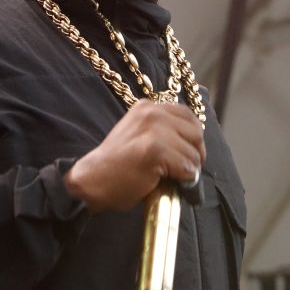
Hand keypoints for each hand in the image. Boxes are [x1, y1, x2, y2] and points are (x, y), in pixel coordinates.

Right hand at [64, 99, 205, 211]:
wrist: (93, 180)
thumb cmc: (117, 164)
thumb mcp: (138, 134)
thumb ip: (162, 131)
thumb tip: (194, 144)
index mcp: (148, 107)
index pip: (188, 115)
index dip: (193, 137)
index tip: (188, 153)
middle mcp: (152, 112)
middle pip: (196, 132)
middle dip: (196, 153)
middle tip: (187, 169)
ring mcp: (154, 129)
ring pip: (193, 152)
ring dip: (189, 170)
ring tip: (176, 178)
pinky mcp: (155, 149)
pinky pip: (187, 167)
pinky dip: (185, 179)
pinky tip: (170, 182)